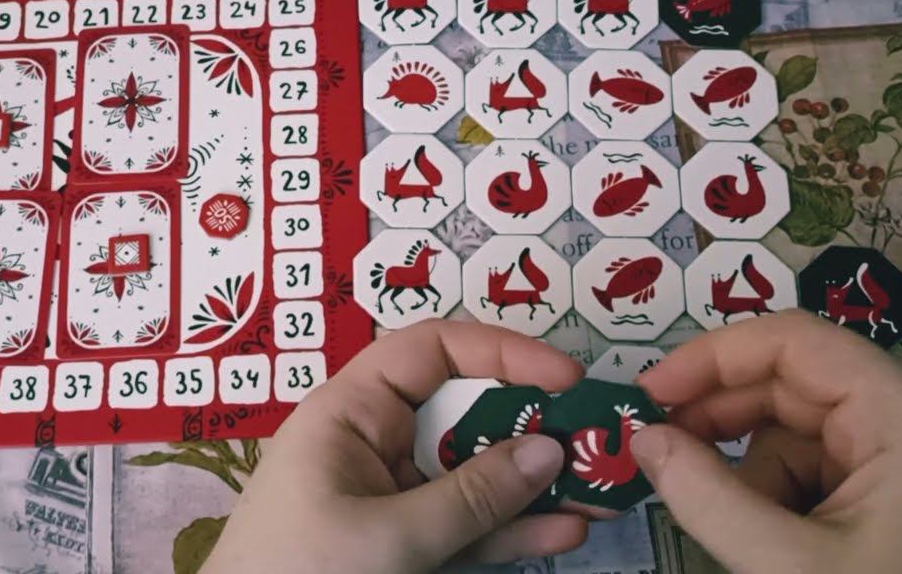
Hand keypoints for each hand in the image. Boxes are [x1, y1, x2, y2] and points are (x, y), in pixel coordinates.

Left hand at [202, 320, 588, 573]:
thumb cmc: (299, 573)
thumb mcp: (390, 536)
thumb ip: (472, 497)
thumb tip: (549, 450)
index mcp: (351, 411)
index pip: (431, 351)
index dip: (500, 352)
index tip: (564, 378)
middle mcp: (374, 442)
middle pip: (464, 412)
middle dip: (532, 425)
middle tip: (599, 442)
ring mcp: (391, 495)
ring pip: (475, 473)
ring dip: (536, 484)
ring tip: (602, 492)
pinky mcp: (404, 544)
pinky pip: (466, 524)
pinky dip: (512, 529)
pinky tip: (566, 531)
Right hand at [632, 310, 901, 572]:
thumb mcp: (788, 568)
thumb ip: (706, 499)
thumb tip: (642, 439)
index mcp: (901, 419)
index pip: (795, 342)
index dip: (715, 355)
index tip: (650, 392)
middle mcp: (901, 425)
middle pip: (788, 382)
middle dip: (716, 414)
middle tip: (652, 446)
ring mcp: (893, 463)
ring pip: (789, 430)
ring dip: (739, 465)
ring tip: (718, 517)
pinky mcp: (880, 498)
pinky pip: (804, 470)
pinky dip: (765, 494)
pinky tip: (760, 540)